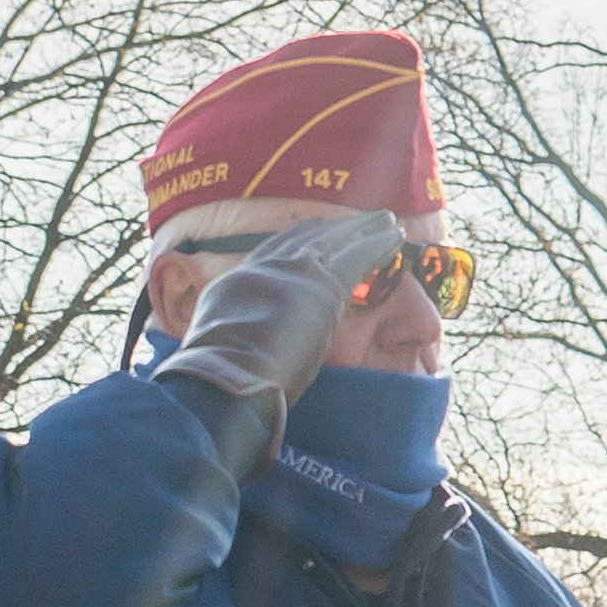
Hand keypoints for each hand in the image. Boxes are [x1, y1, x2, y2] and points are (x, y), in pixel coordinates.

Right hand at [152, 210, 410, 484]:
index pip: (266, 260)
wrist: (224, 376)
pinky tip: (395, 236)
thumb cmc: (214, 386)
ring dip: (360, 229)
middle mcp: (262, 272)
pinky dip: (376, 242)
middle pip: (300, 240)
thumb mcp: (210, 358)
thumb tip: (228, 370)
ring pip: (332, 240)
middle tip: (351, 222)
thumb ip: (225, 351)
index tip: (309, 238)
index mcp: (233, 288)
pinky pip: (356, 255)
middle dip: (327, 230)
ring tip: (384, 220)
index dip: (291, 246)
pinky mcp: (323, 285)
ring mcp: (291, 274)